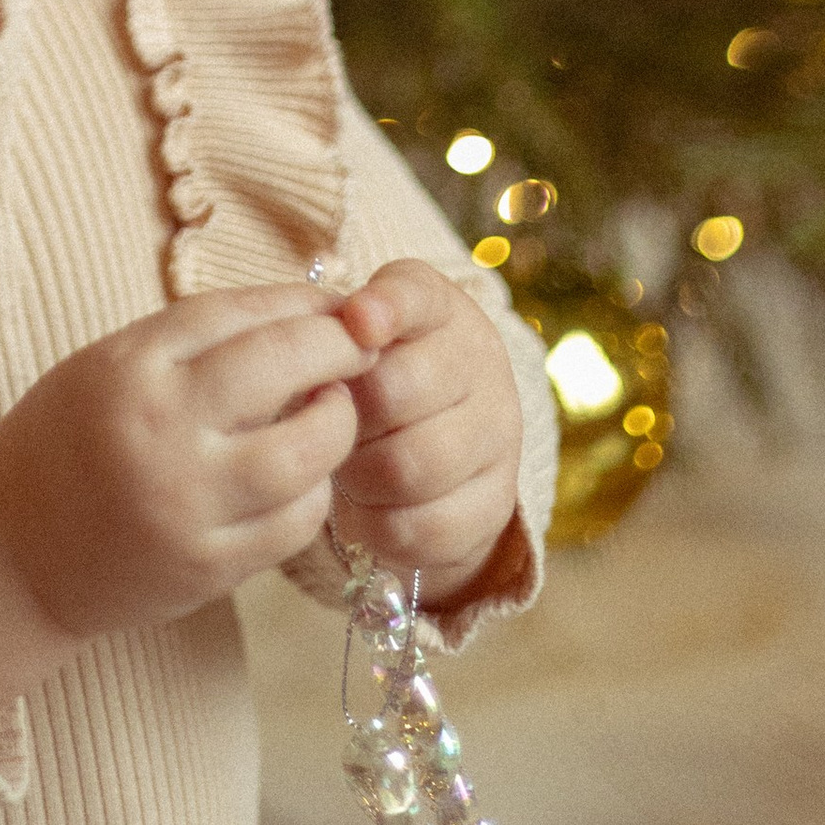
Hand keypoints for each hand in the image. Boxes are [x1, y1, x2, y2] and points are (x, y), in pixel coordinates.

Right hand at [0, 285, 364, 716]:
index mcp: (132, 366)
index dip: (303, 302)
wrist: (11, 551)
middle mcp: (162, 430)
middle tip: (362, 348)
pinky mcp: (207, 567)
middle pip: (285, 368)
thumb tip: (300, 314)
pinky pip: (294, 523)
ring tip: (331, 413)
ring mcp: (188, 504)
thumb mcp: (112, 364)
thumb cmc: (66, 440)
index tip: (341, 303)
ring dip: (337, 426)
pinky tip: (302, 476)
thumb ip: (195, 342)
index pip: (241, 313)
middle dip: (340, 350)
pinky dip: (314, 492)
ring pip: (306, 455)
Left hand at [331, 258, 523, 603]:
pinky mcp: (496, 505)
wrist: (442, 432)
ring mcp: (499, 436)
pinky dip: (379, 526)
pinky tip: (366, 509)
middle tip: (325, 426)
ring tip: (345, 467)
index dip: (384, 309)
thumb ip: (344, 319)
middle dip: (344, 417)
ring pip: (409, 468)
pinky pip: (426, 528)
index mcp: (441, 307)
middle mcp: (482, 364)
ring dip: (358, 476)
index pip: (415, 296)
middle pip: (394, 393)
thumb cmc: (380, 368)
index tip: (356, 324)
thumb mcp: (361, 327)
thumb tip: (353, 321)